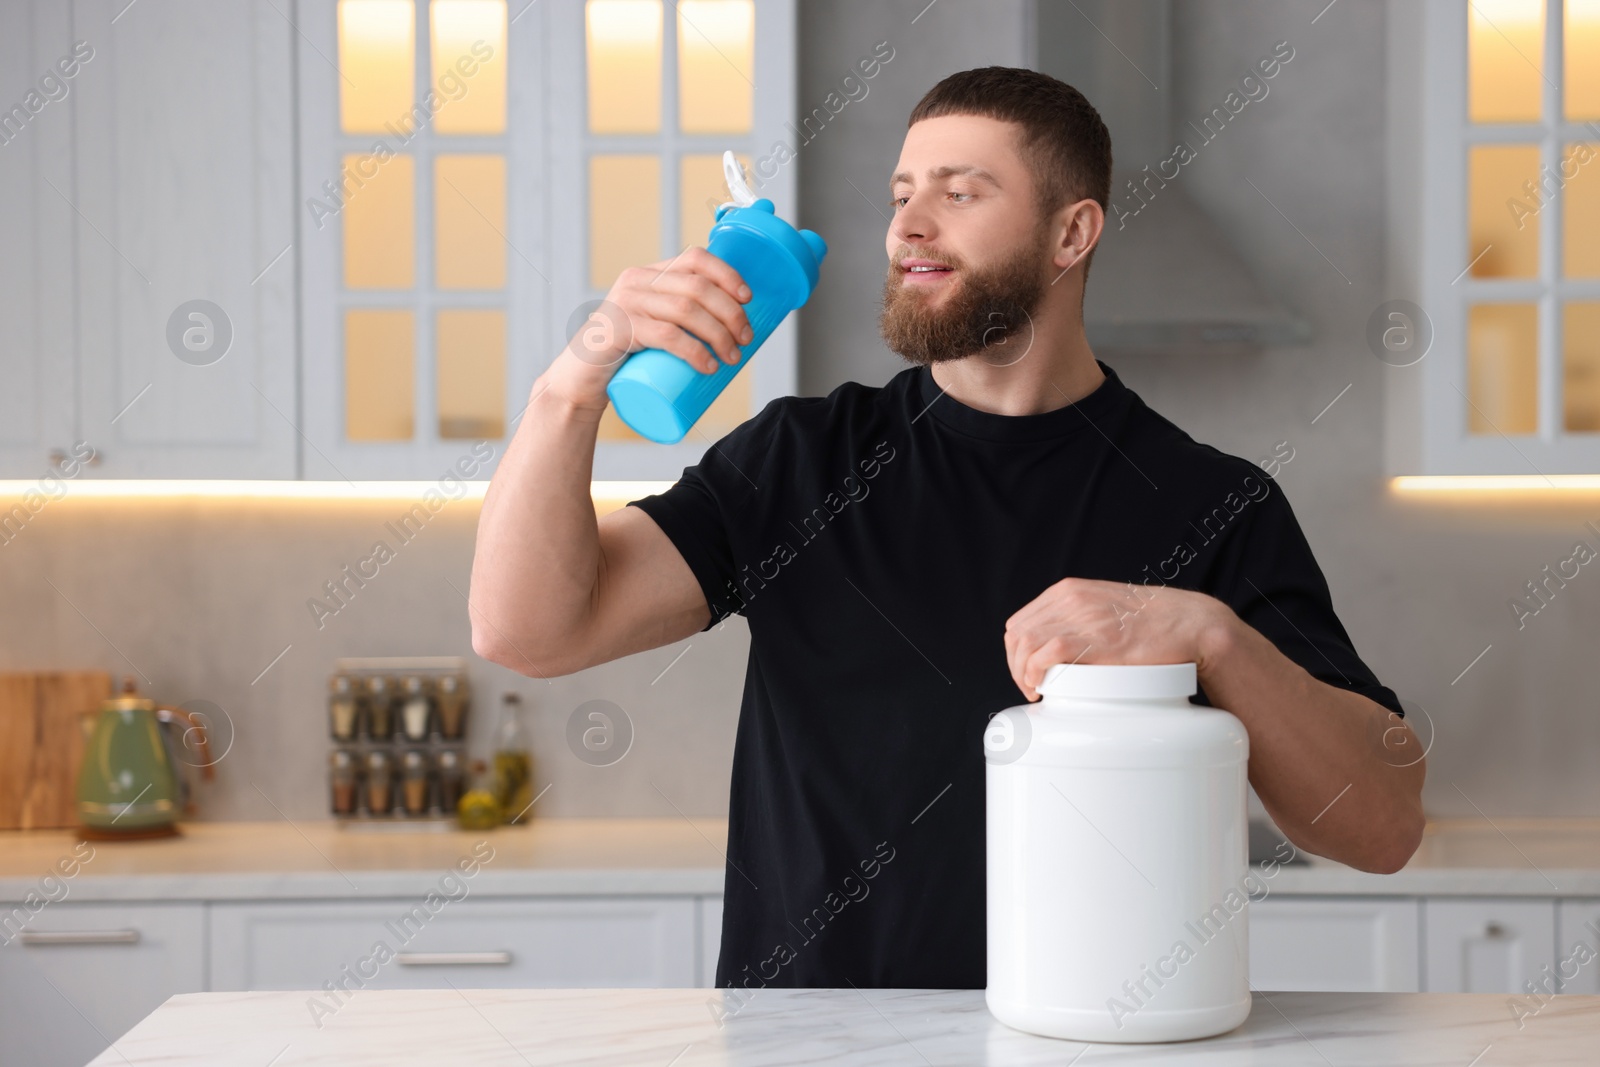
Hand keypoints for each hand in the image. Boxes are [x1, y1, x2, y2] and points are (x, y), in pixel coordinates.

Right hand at [546, 247, 754, 412]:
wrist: (580, 380)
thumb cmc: (626, 356)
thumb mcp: (652, 325)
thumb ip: (679, 319)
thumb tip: (733, 328)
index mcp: (649, 274)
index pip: (695, 259)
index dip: (727, 275)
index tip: (749, 299)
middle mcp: (637, 282)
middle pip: (697, 287)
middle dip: (731, 313)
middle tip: (745, 339)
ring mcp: (626, 304)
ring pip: (686, 311)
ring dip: (718, 334)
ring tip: (732, 357)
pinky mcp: (618, 331)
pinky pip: (665, 335)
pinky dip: (693, 351)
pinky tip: (708, 365)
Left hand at [1003, 577, 1236, 700]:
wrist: (1193, 624)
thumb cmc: (1154, 624)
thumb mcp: (1106, 610)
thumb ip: (1081, 621)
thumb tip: (1059, 651)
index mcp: (1069, 591)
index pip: (1021, 622)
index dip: (1016, 653)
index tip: (1027, 673)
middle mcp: (1071, 599)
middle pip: (1017, 634)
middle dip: (1015, 665)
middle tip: (1030, 687)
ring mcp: (1083, 617)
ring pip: (1025, 643)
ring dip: (1022, 673)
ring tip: (1035, 691)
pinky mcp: (1097, 640)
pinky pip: (1047, 653)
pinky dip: (1035, 673)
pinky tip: (1043, 688)